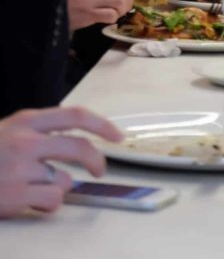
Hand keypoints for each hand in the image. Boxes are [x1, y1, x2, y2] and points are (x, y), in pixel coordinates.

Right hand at [0, 106, 121, 217]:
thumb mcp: (10, 130)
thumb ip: (39, 131)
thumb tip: (76, 143)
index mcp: (27, 120)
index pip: (75, 116)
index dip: (102, 125)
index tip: (118, 135)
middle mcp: (26, 140)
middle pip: (79, 147)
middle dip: (96, 160)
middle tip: (99, 170)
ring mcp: (21, 168)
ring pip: (65, 180)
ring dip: (56, 187)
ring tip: (32, 187)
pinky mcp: (16, 195)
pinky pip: (52, 200)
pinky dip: (46, 203)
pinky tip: (27, 200)